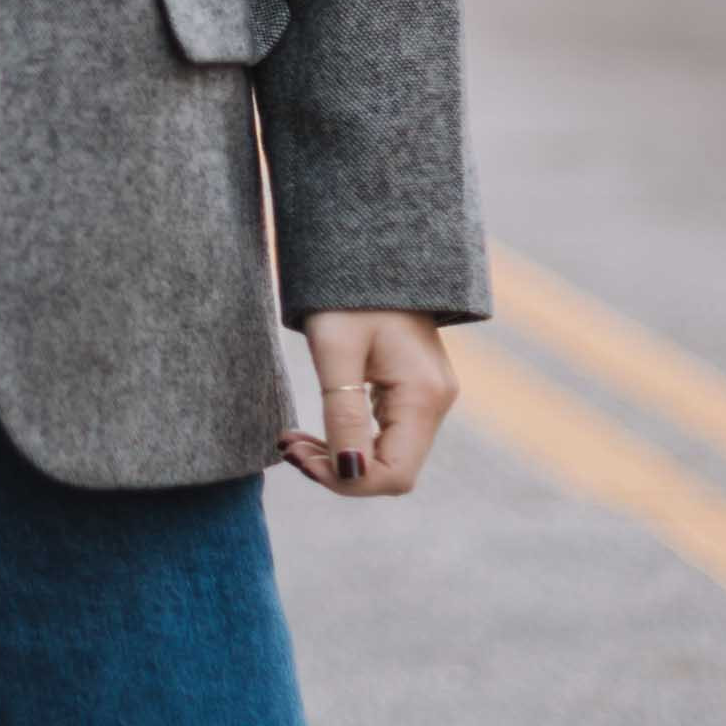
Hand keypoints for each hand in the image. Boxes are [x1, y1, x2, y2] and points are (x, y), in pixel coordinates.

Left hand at [279, 309, 458, 498]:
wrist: (369, 244)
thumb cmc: (346, 292)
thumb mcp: (335, 351)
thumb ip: (343, 415)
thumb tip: (350, 475)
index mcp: (423, 395)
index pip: (393, 476)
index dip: (345, 481)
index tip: (298, 455)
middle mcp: (436, 401)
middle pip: (391, 470)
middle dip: (338, 470)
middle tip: (288, 445)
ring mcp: (428, 395)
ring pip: (387, 455)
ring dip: (339, 457)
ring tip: (293, 439)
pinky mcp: (414, 388)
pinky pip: (385, 433)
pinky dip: (349, 439)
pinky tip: (315, 429)